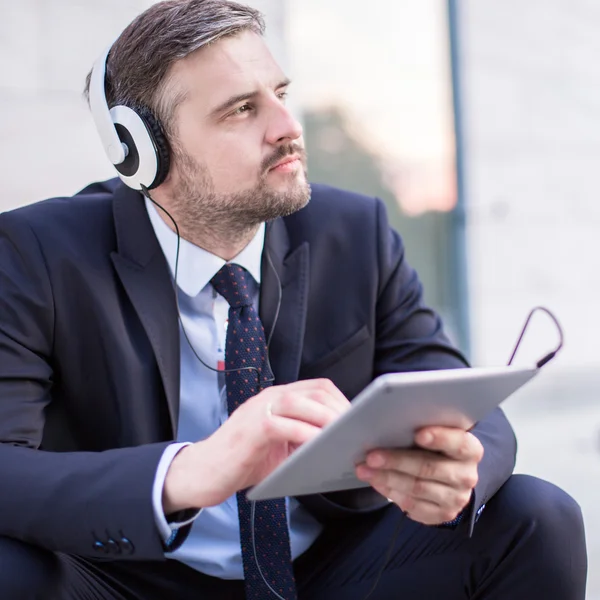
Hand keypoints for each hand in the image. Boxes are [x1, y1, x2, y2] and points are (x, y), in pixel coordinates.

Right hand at [164, 379, 349, 512]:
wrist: (204, 472)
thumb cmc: (244, 460)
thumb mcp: (279, 444)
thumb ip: (303, 436)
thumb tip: (339, 444)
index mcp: (279, 397)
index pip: (319, 387)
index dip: (342, 401)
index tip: (358, 421)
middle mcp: (271, 396)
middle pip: (316, 391)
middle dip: (341, 410)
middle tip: (357, 432)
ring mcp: (261, 409)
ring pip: (303, 402)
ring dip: (329, 420)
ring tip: (346, 438)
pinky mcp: (254, 427)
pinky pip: (287, 425)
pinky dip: (308, 435)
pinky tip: (321, 448)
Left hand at [355, 426, 482, 524]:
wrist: (449, 476)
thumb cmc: (435, 447)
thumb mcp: (436, 433)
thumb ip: (422, 427)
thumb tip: (392, 422)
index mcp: (470, 450)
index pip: (459, 443)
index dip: (440, 438)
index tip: (418, 434)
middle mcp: (466, 475)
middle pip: (429, 467)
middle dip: (397, 460)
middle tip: (371, 456)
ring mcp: (456, 498)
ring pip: (417, 488)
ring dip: (387, 478)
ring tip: (364, 470)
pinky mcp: (442, 515)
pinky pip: (413, 505)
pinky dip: (391, 493)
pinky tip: (376, 483)